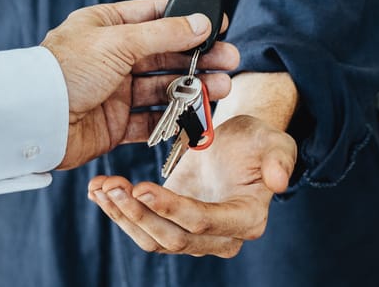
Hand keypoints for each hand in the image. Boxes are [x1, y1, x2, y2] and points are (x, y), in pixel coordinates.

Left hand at [40, 0, 238, 169]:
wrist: (34, 120)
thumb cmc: (65, 71)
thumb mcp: (118, 42)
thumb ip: (164, 34)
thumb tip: (201, 22)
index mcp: (106, 26)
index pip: (155, 17)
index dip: (187, 20)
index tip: (219, 24)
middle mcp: (111, 57)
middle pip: (165, 54)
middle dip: (199, 58)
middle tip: (230, 61)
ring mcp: (114, 91)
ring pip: (163, 87)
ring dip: (193, 87)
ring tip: (222, 88)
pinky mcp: (115, 124)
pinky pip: (152, 120)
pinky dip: (175, 118)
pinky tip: (198, 115)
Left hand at [86, 114, 297, 257]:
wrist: (239, 142)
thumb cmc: (257, 141)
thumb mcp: (274, 141)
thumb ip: (279, 159)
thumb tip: (279, 182)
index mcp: (247, 219)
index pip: (203, 222)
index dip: (171, 209)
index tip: (143, 187)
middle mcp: (220, 237)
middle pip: (173, 238)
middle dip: (138, 215)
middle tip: (112, 187)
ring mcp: (192, 235)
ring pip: (152, 238)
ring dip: (122, 215)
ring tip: (100, 187)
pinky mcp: (170, 224)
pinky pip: (142, 226)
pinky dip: (118, 210)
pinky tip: (98, 189)